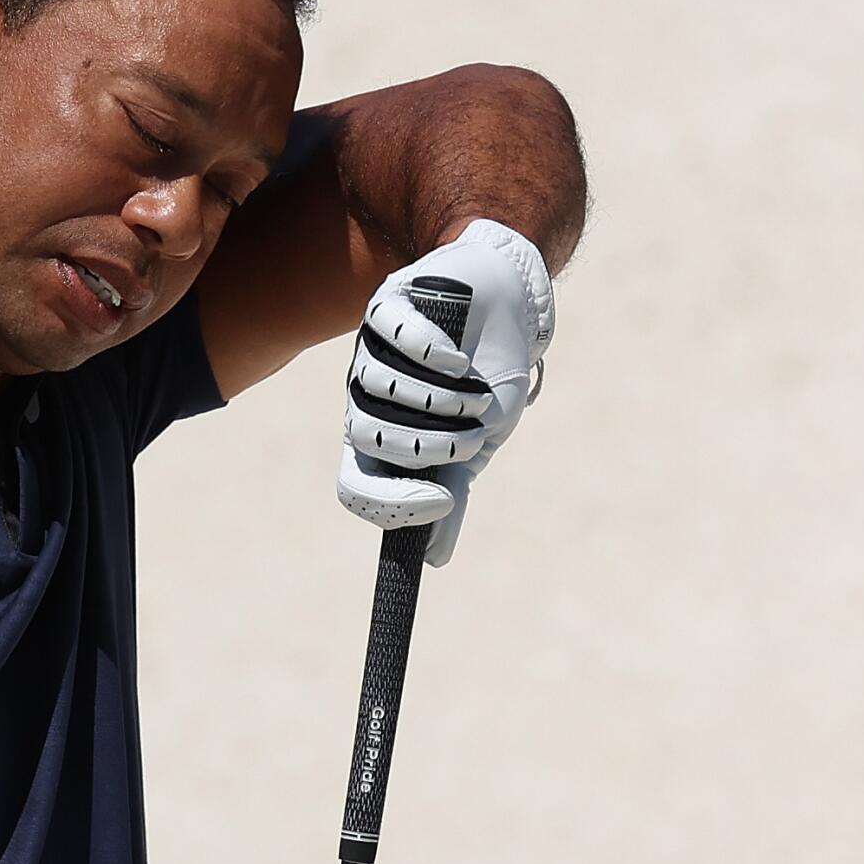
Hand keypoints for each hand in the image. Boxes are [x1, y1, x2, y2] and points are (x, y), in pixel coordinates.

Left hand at [337, 218, 555, 567]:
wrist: (510, 309)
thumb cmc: (488, 380)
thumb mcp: (475, 447)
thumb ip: (452, 496)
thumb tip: (433, 558)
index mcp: (378, 441)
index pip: (354, 488)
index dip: (390, 504)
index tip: (440, 501)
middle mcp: (365, 399)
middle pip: (367, 439)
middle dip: (429, 444)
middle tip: (470, 433)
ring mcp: (369, 350)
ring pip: (380, 390)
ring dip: (440, 400)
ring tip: (474, 392)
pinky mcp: (385, 305)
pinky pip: (392, 337)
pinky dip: (431, 355)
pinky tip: (458, 359)